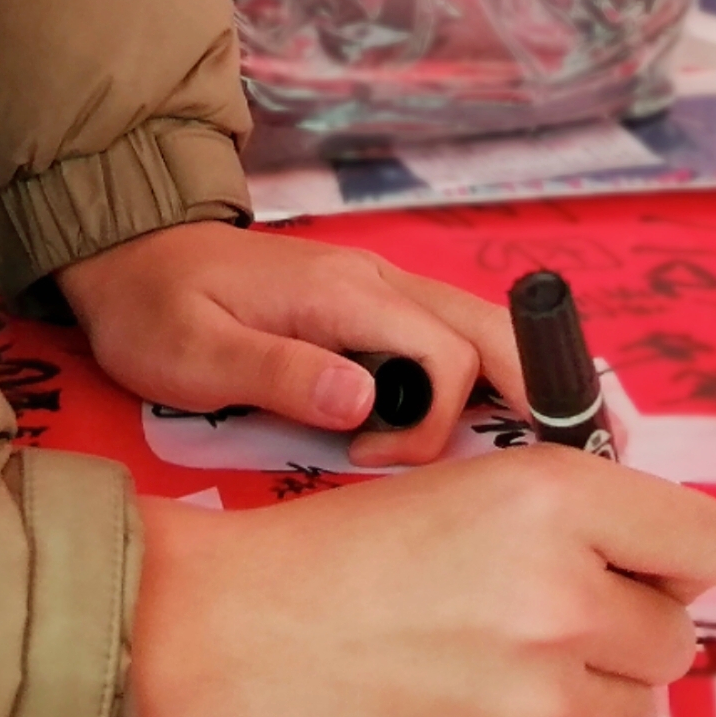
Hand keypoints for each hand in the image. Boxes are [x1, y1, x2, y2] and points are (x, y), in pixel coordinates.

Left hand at [59, 221, 524, 466]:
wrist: (128, 252)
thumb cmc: (154, 308)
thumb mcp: (196, 352)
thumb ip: (280, 374)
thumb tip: (366, 406)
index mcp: (345, 293)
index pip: (444, 355)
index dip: (434, 422)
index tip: (375, 462)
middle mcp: (378, 283)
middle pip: (492, 332)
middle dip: (544, 393)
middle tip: (587, 464)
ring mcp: (378, 291)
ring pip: (481, 331)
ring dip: (524, 385)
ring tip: (566, 454)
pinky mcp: (369, 308)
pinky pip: (451, 339)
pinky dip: (490, 379)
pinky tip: (503, 426)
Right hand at [129, 452, 715, 716]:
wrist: (227, 633)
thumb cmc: (332, 551)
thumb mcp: (463, 484)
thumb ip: (574, 513)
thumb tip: (662, 556)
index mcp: (551, 496)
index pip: (709, 541)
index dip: (676, 554)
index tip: (646, 563)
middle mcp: (563, 593)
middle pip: (676, 632)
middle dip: (623, 624)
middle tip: (537, 611)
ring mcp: (542, 694)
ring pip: (635, 705)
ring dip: (584, 687)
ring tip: (489, 658)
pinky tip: (456, 703)